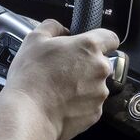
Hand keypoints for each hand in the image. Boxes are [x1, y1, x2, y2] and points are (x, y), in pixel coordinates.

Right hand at [2, 19, 119, 139]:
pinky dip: (80, 103)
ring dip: (83, 85)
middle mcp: (99, 69)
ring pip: (96, 84)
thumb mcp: (34, 38)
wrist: (29, 113)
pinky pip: (91, 104)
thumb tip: (61, 30)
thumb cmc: (31, 76)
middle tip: (64, 69)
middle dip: (86, 65)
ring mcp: (99, 93)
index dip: (102, 40)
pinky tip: (62, 103)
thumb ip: (53, 27)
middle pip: (101, 63)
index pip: (111, 38)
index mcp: (88, 47)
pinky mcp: (95, 113)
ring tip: (60, 89)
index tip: (93, 45)